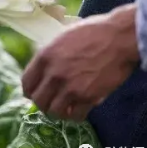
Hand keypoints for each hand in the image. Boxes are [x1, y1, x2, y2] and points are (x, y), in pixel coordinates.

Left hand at [21, 4, 139, 121]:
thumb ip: (50, 54)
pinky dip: (75, 116)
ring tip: (64, 108)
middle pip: (38, 100)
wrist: (120, 37)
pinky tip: (78, 110)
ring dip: (58, 111)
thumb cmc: (93, 31)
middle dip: (43, 103)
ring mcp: (70, 87)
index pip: (26, 82)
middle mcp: (53, 74)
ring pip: (53, 111)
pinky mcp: (87, 97)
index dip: (30, 90)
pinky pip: (75, 116)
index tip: (36, 93)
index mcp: (44, 56)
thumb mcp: (63, 36)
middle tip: (51, 101)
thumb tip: (43, 66)